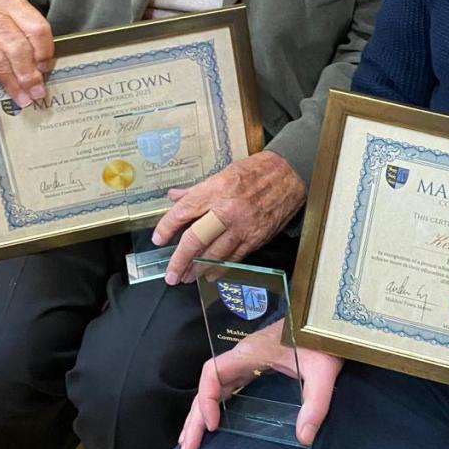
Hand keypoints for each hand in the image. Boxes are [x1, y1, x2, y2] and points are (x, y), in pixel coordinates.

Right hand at [0, 0, 53, 106]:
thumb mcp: (12, 10)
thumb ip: (27, 31)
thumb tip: (43, 67)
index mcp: (12, 2)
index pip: (36, 29)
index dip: (45, 52)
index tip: (46, 68)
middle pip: (17, 47)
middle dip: (29, 74)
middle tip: (37, 91)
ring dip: (11, 82)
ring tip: (22, 97)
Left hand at [151, 149, 305, 283]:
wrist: (290, 174)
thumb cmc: (256, 171)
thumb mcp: (223, 173)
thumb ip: (197, 190)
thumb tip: (175, 198)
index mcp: (216, 189)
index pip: (183, 211)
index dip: (167, 227)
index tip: (158, 238)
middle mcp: (227, 209)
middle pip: (196, 239)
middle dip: (180, 260)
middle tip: (170, 273)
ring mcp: (243, 226)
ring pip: (214, 254)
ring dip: (198, 269)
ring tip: (186, 277)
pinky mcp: (256, 237)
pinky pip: (234, 257)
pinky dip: (220, 268)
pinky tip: (210, 274)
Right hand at [179, 318, 342, 448]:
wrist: (332, 321)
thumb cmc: (324, 341)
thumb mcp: (323, 372)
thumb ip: (315, 403)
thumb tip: (304, 437)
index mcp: (251, 352)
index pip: (213, 373)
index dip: (206, 400)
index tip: (213, 425)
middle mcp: (244, 355)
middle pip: (209, 385)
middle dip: (196, 416)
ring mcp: (250, 359)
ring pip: (216, 386)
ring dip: (201, 412)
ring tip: (191, 441)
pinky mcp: (258, 365)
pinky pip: (229, 386)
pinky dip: (216, 404)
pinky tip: (214, 421)